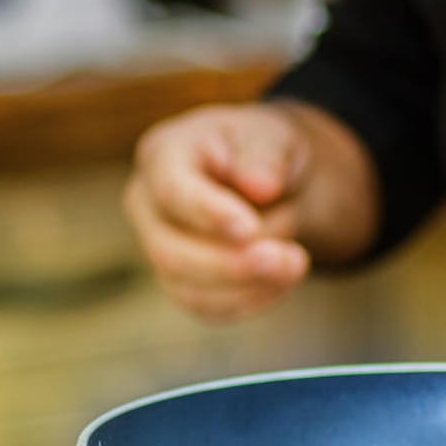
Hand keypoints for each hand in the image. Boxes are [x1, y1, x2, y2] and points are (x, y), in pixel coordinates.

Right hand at [124, 103, 313, 321]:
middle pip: (170, 252)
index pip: (171, 191)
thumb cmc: (264, 152)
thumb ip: (266, 156)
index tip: (249, 228)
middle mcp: (148, 206)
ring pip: (189, 289)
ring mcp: (160, 249)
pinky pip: (210, 308)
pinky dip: (251, 300)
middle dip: (231, 263)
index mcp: (163, 155)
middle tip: (290, 258)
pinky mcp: (183, 283)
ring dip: (249, 285)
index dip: (208, 213)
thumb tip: (258, 187)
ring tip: (298, 262)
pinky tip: (284, 280)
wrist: (274, 183)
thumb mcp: (274, 137)